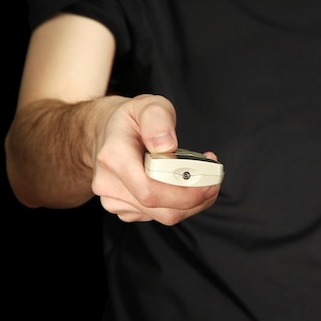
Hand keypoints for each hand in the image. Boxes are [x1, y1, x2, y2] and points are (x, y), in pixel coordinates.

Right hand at [92, 94, 219, 224]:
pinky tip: (184, 184)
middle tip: (215, 179)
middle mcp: (110, 184)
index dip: (186, 192)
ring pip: (165, 216)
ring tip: (202, 176)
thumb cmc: (129, 120)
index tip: (210, 179)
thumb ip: (157, 119)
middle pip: (163, 210)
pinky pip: (160, 215)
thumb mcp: (147, 105)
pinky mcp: (126, 209)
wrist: (105, 133)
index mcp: (114, 157)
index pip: (151, 191)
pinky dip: (180, 203)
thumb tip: (166, 146)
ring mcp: (116, 200)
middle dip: (197, 198)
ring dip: (192, 201)